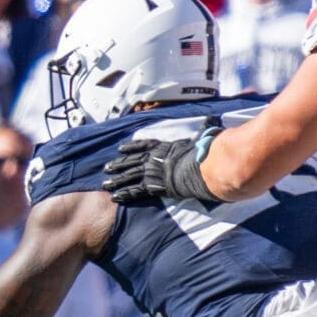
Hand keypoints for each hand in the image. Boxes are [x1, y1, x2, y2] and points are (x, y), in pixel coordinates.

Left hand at [102, 134, 218, 204]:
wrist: (198, 168)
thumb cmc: (202, 152)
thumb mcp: (201, 136)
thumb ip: (204, 129)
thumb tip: (212, 119)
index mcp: (163, 147)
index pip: (143, 145)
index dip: (131, 147)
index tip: (120, 148)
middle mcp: (153, 159)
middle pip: (131, 161)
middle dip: (118, 165)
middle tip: (106, 168)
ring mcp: (151, 172)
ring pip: (129, 176)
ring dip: (116, 180)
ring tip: (105, 184)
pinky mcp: (152, 186)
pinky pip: (135, 191)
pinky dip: (124, 194)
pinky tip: (114, 197)